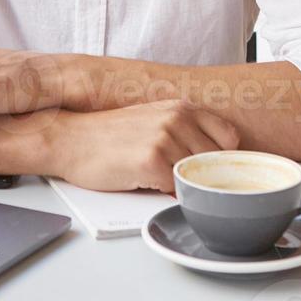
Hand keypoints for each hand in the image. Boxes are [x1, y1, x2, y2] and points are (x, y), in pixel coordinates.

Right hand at [46, 100, 238, 192]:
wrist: (71, 140)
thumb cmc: (110, 136)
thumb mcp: (154, 119)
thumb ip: (185, 131)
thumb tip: (217, 161)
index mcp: (182, 108)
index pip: (230, 138)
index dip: (221, 159)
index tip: (209, 169)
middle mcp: (178, 119)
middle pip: (216, 163)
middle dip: (201, 176)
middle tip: (177, 178)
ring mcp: (166, 139)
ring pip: (195, 177)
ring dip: (179, 184)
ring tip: (153, 174)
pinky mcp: (152, 161)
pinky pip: (174, 189)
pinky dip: (162, 192)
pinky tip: (142, 180)